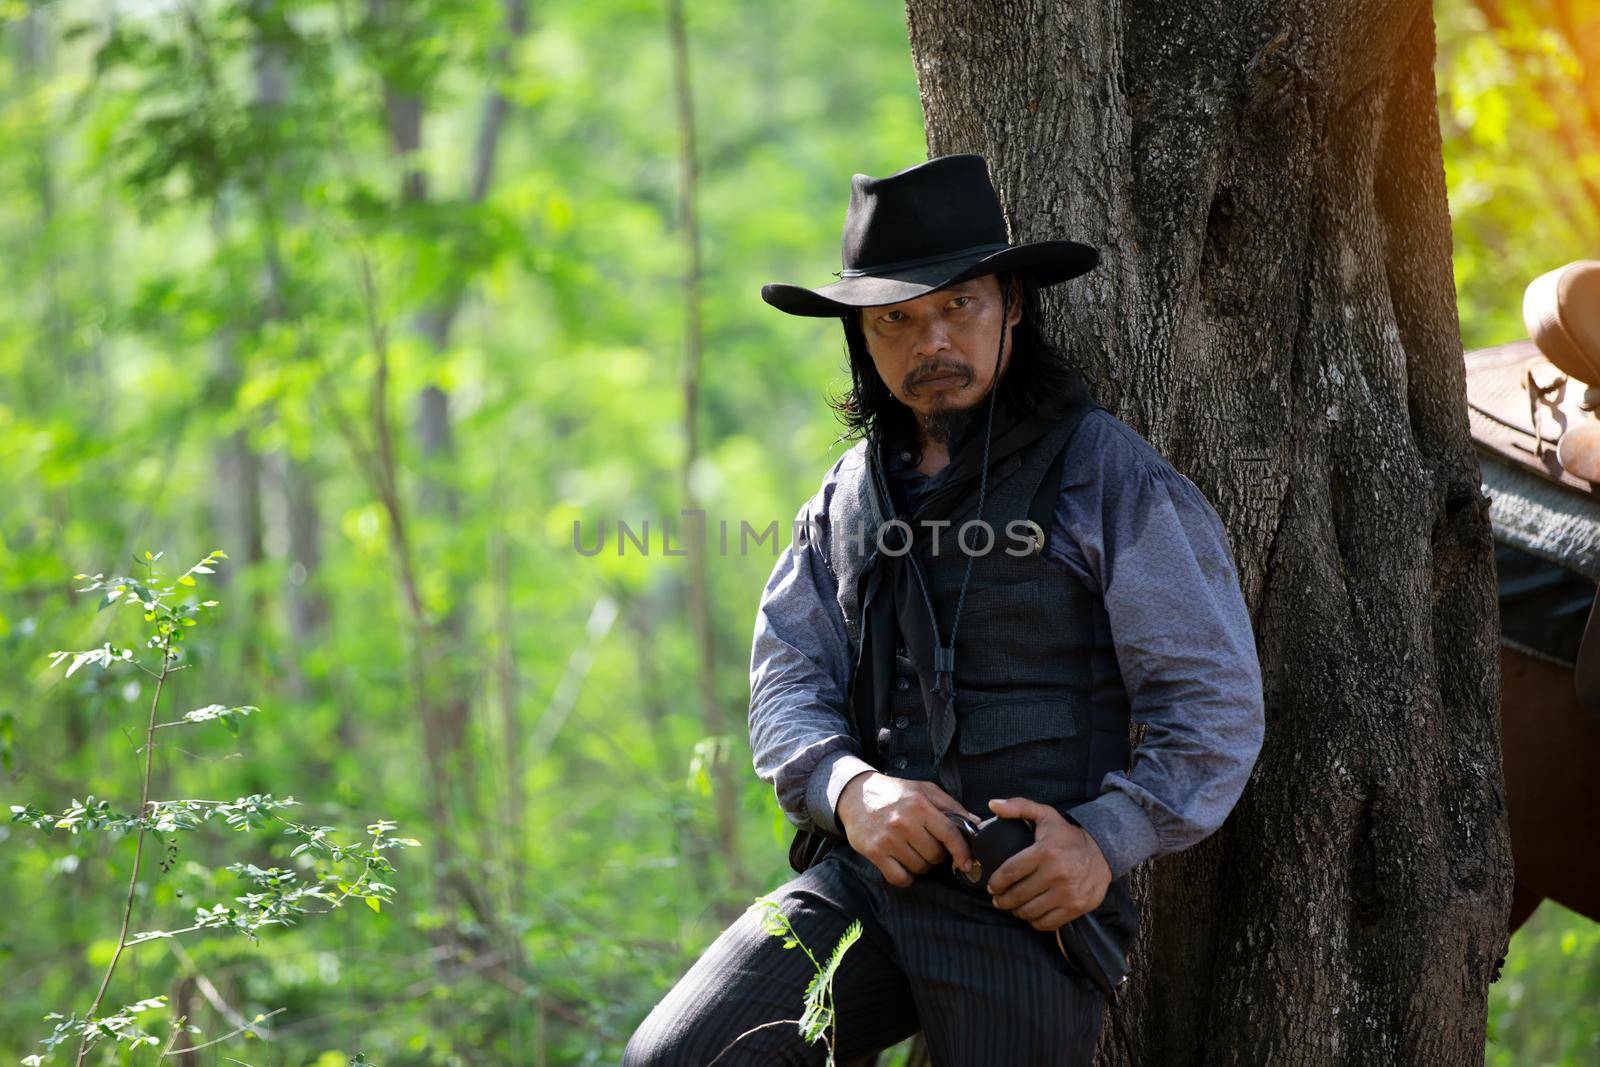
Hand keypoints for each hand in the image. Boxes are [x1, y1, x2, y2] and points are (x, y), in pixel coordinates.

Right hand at [836, 771, 978, 887]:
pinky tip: (903, 865)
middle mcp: (904, 822)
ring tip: (913, 850)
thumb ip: (951, 806)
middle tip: (926, 844)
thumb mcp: (924, 790)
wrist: (856, 795)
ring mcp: (888, 839)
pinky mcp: (874, 852)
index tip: (966, 863)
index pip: (949, 834)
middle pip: (935, 855)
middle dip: (936, 854)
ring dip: (921, 864)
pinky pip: (899, 877)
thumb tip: (976, 824)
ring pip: (919, 867)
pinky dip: (906, 877)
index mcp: (920, 805)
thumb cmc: (895, 793)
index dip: (961, 851)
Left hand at [985, 797, 1111, 931]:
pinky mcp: (1076, 907)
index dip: (996, 882)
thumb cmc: (1067, 835)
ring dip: (1017, 912)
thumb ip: (1018, 807)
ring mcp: (1068, 893)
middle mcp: (1056, 874)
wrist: (1103, 851)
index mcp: (1045, 851)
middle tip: (999, 899)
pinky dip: (1035, 921)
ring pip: (1030, 911)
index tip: (991, 886)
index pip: (1010, 872)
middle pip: (1017, 895)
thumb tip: (992, 804)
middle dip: (1002, 900)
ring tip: (1014, 906)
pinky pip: (1047, 923)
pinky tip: (1032, 913)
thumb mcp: (1045, 814)